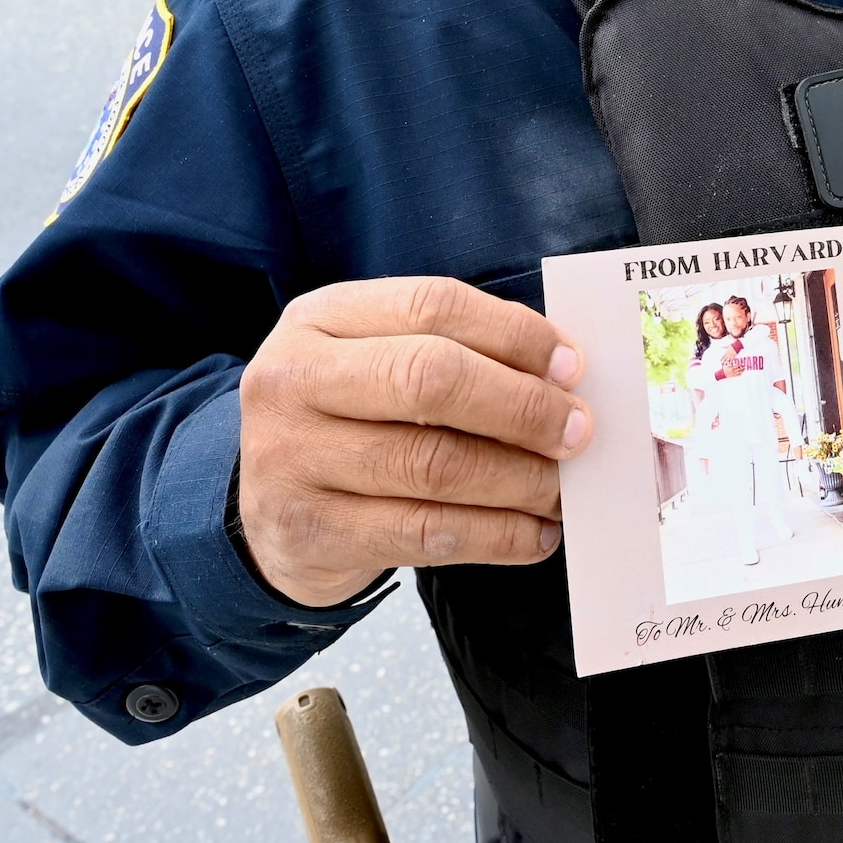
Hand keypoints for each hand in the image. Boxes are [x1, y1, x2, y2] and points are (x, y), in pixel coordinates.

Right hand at [238, 277, 590, 607]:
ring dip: (519, 480)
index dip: (514, 334)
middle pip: (431, 380)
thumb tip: (563, 374)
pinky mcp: (310, 533)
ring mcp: (292, 459)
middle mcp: (295, 380)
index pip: (434, 306)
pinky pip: (425, 534)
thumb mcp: (378, 361)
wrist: (264, 512)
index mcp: (322, 318)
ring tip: (562, 489)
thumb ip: (458, 352)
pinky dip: (496, 535)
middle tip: (577, 432)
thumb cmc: (349, 420)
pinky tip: (533, 535)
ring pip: (434, 465)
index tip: (572, 368)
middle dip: (522, 407)